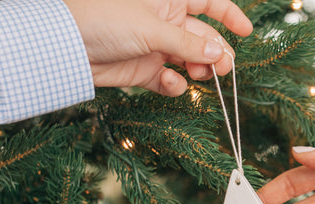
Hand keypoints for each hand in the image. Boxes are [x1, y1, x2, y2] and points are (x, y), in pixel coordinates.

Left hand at [64, 0, 252, 94]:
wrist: (68, 47)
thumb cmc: (105, 20)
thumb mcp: (152, 28)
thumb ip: (188, 45)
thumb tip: (220, 54)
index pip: (208, 3)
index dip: (229, 16)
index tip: (246, 32)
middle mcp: (165, 21)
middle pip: (203, 38)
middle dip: (216, 53)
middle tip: (223, 71)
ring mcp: (155, 47)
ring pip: (189, 61)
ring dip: (198, 70)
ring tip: (199, 78)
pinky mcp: (144, 70)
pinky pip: (168, 80)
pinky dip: (173, 85)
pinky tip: (170, 84)